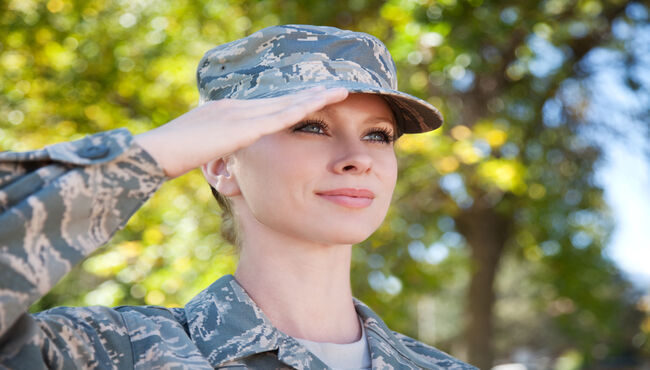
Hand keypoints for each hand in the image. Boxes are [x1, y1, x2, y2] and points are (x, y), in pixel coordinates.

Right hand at [134, 87, 348, 177]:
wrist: (154, 153)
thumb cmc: (169, 156)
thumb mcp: (198, 151)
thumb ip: (217, 150)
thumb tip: (226, 158)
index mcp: (227, 113)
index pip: (267, 107)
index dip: (292, 103)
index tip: (313, 100)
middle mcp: (237, 108)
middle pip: (282, 99)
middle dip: (309, 94)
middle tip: (335, 88)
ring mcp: (240, 114)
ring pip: (287, 103)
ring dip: (314, 97)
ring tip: (339, 90)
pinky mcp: (243, 127)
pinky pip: (280, 117)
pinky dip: (303, 108)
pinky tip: (322, 102)